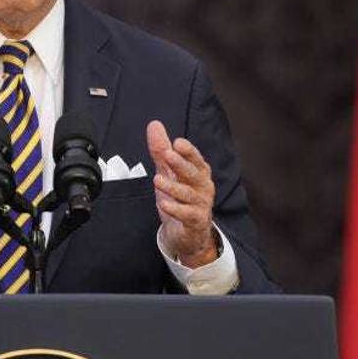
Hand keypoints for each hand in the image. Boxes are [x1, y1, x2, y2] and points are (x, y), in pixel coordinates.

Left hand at [146, 120, 216, 267]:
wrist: (188, 234)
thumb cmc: (179, 199)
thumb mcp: (168, 173)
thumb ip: (161, 151)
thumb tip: (154, 124)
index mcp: (198, 173)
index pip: (195, 159)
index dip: (188, 151)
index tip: (177, 142)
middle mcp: (203, 187)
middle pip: (194, 174)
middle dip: (181, 164)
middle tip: (168, 154)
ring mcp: (201, 205)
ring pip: (188, 194)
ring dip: (173, 187)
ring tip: (157, 179)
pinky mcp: (195, 222)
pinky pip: (187, 215)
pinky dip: (175, 209)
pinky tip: (163, 204)